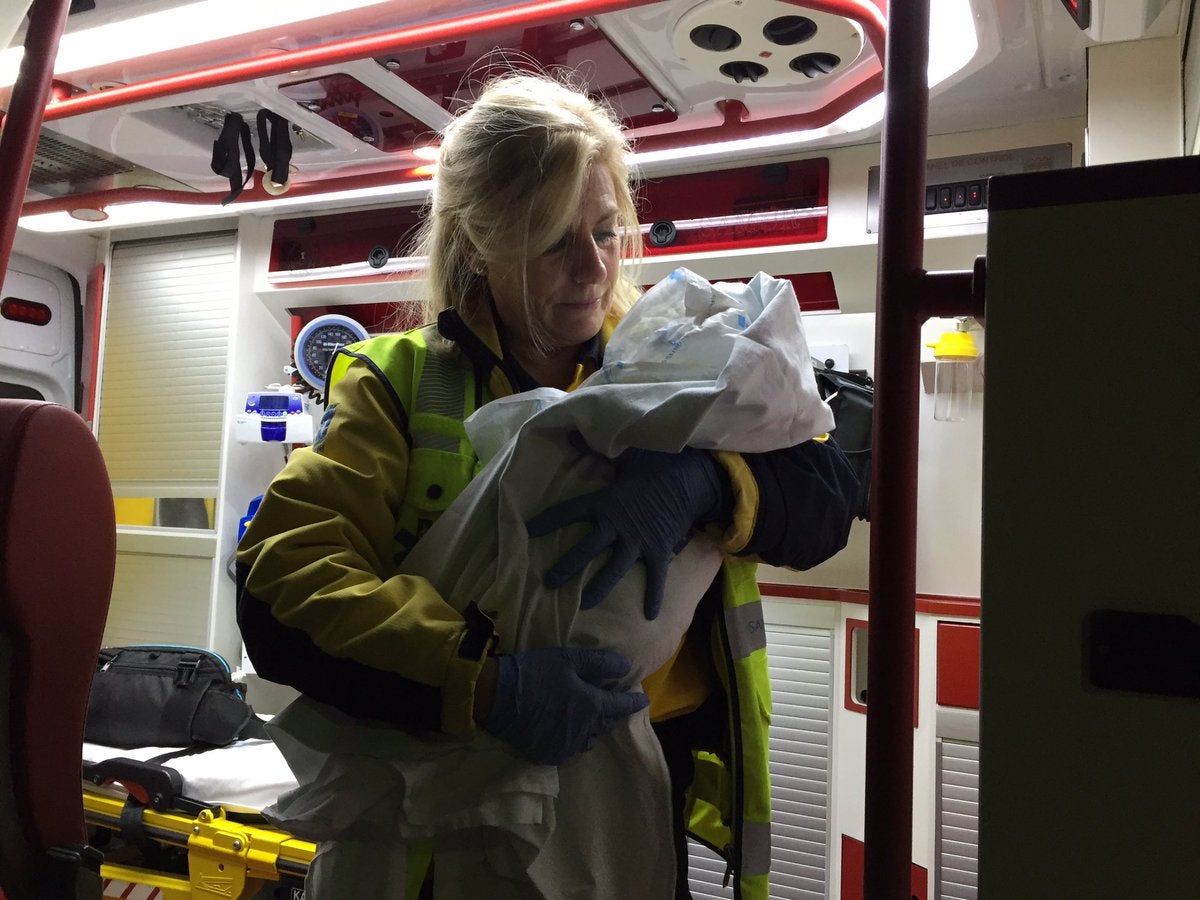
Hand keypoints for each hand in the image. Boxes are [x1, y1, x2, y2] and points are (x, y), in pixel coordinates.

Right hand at [480, 647, 648, 764]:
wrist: (497, 697)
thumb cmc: (535, 673)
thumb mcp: (569, 660)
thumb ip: (600, 663)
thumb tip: (625, 666)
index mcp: (592, 707)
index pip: (621, 706)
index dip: (633, 702)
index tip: (643, 701)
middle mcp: (584, 731)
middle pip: (607, 724)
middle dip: (615, 715)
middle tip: (618, 707)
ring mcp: (565, 746)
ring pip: (589, 739)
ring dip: (595, 729)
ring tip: (594, 719)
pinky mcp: (548, 754)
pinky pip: (570, 750)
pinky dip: (575, 741)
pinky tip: (571, 733)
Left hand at [526, 442, 727, 618]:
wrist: (688, 478)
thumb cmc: (653, 465)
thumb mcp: (623, 454)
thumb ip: (593, 446)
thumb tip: (568, 431)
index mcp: (604, 501)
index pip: (569, 511)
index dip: (547, 521)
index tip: (527, 532)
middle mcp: (617, 525)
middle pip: (586, 549)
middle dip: (566, 567)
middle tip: (547, 583)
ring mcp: (637, 541)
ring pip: (613, 569)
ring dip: (598, 588)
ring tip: (583, 605)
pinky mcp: (658, 550)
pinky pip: (655, 578)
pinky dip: (653, 597)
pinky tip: (650, 617)